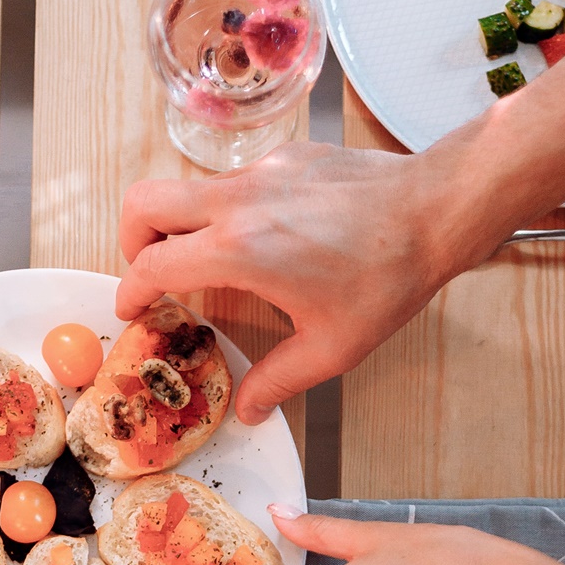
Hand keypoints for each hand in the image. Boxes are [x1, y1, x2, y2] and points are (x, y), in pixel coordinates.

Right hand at [117, 142, 501, 424]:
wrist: (434, 209)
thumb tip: (248, 409)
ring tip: (206, 262)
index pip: (152, 264)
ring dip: (178, 224)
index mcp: (238, 250)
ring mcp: (259, 170)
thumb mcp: (330, 347)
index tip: (132, 309)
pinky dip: (226, 209)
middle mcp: (237, 201)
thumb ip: (277, 380)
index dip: (130, 291)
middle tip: (151, 275)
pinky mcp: (284, 155)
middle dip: (132, 241)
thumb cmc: (387, 277)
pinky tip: (267, 237)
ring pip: (185, 188)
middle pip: (143, 203)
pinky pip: (231, 180)